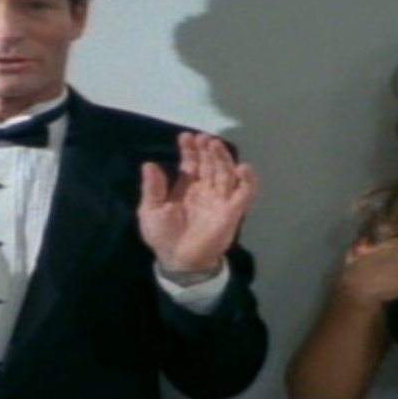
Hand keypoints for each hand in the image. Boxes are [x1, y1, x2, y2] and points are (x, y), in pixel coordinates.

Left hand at [138, 132, 257, 271]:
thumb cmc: (163, 237)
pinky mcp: (233, 211)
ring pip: (226, 173)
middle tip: (203, 138)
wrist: (178, 261)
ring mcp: (220, 199)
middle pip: (210, 164)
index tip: (186, 137)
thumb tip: (149, 164)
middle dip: (207, 150)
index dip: (190, 150)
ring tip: (214, 145)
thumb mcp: (151, 210)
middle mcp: (205, 190)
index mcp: (186, 188)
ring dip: (223, 158)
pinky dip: (248, 179)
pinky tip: (242, 167)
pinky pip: (245, 192)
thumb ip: (152, 188)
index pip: (191, 164)